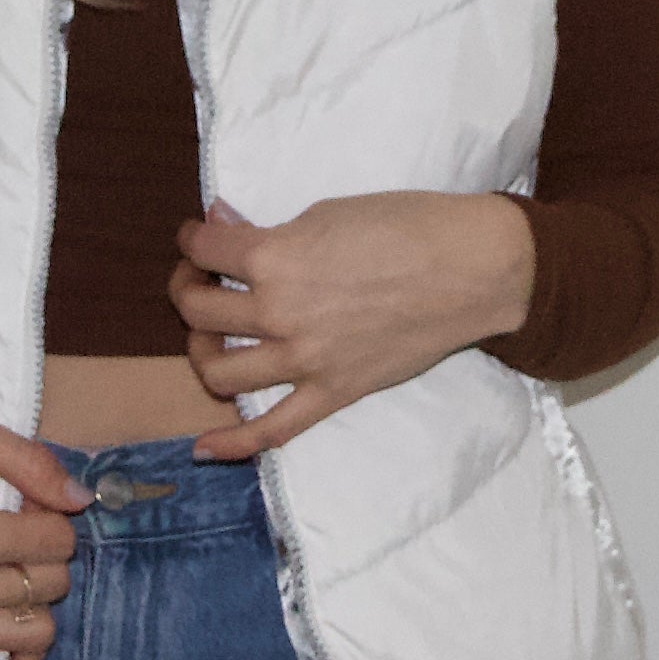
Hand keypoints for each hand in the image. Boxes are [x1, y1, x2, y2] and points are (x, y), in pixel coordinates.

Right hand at [0, 411, 91, 659]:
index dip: (53, 513)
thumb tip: (83, 500)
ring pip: (35, 634)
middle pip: (52, 585)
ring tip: (11, 572)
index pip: (58, 541)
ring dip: (38, 601)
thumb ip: (31, 462)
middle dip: (47, 554)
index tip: (27, 500)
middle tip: (17, 531)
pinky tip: (17, 639)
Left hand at [169, 192, 534, 461]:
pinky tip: (203, 448)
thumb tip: (222, 227)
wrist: (470, 268)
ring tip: (212, 335)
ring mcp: (304, 360)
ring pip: (219, 373)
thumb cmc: (404, 226)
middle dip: (188, 288)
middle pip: (199, 312)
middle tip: (201, 278)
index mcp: (274, 259)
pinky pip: (273, 430)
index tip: (197, 237)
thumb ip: (269, 230)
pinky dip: (232, 443)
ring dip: (202, 351)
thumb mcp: (327, 211)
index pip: (204, 250)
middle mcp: (279, 313)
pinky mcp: (332, 393)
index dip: (192, 239)